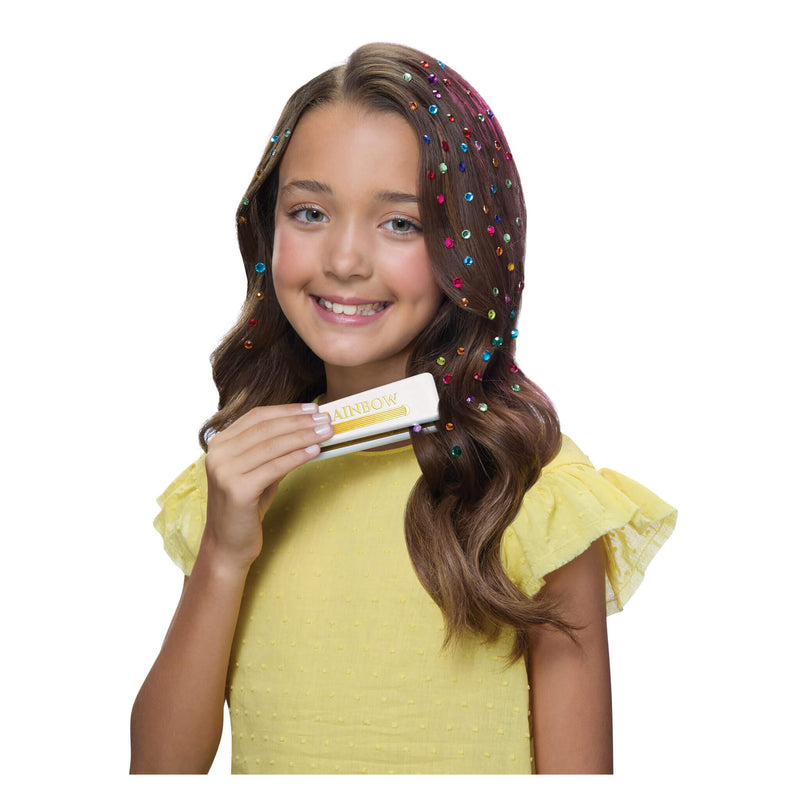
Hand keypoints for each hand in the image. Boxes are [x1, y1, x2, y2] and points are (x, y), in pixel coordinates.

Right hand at [202, 403, 332, 569]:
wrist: (228, 545)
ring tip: (327, 432)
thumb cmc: (247, 507)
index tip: (313, 408)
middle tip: (327, 419)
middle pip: (266, 428)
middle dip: (300, 421)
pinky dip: (297, 457)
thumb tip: (309, 428)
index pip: (257, 416)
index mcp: (220, 443)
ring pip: (272, 445)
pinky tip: (315, 451)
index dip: (288, 410)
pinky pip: (274, 467)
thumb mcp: (260, 470)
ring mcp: (224, 471)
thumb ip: (276, 449)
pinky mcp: (236, 489)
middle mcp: (218, 453)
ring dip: (303, 436)